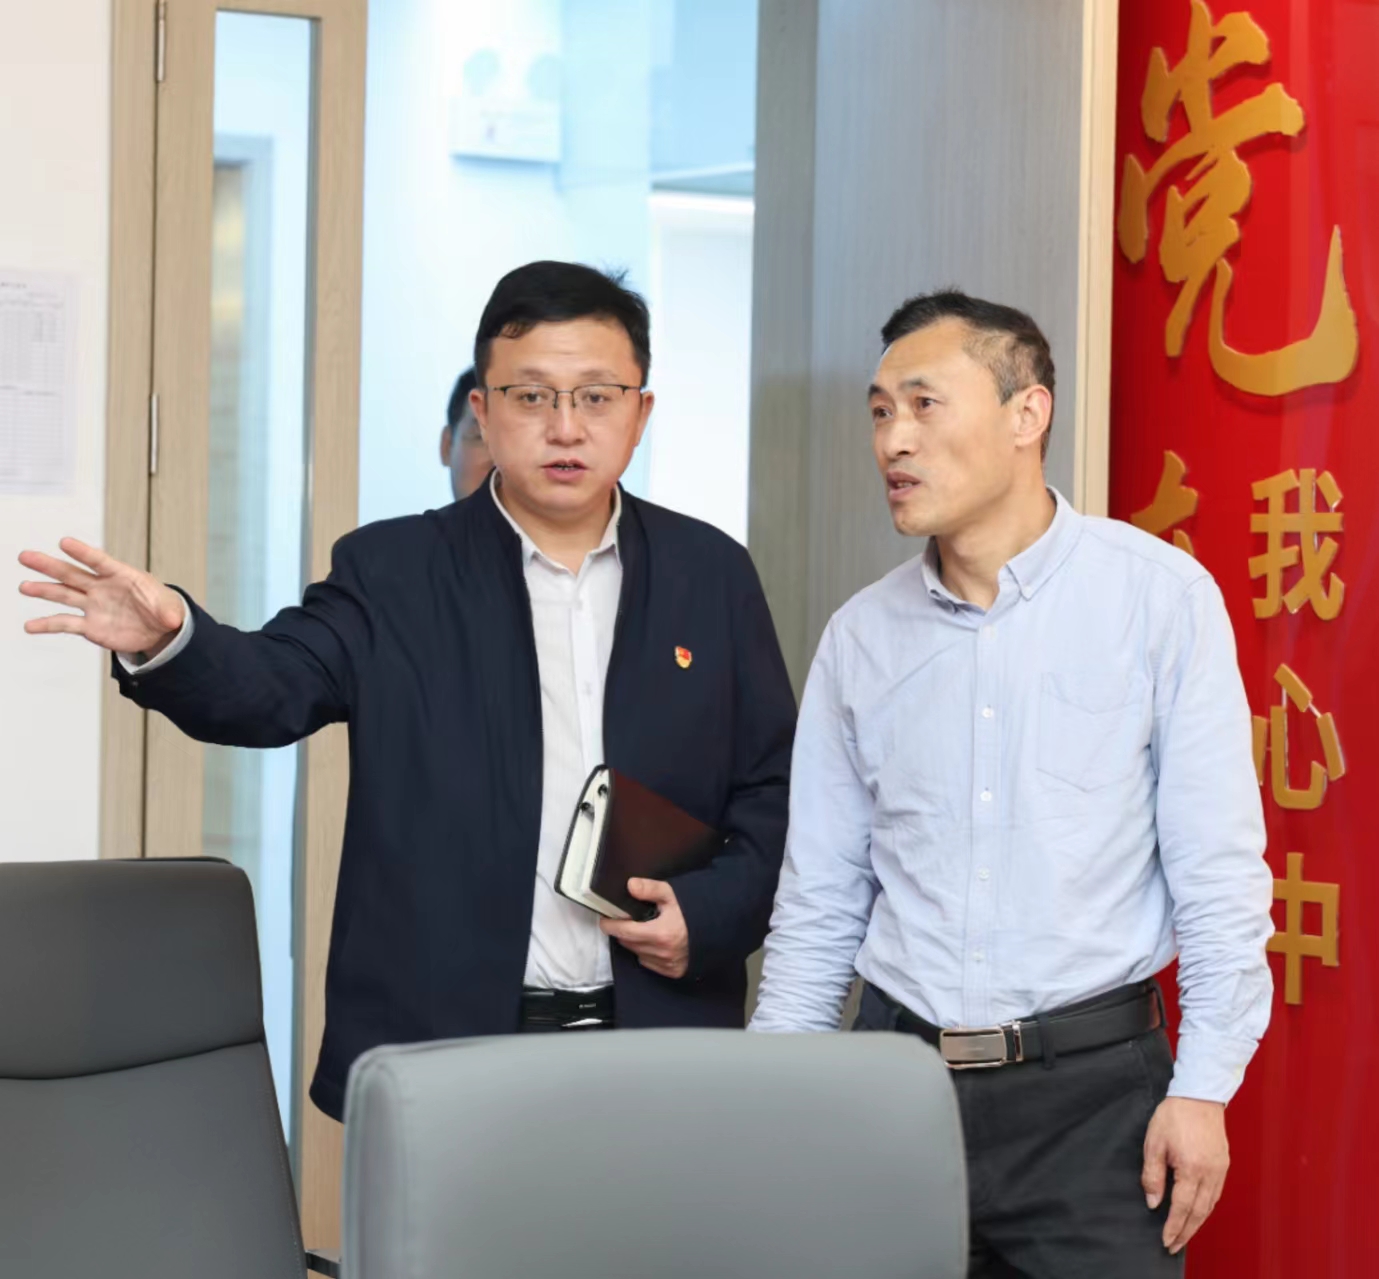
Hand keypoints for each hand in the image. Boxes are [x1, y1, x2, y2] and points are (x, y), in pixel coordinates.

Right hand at [17, 539, 184, 655]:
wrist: (157, 629)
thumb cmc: (161, 608)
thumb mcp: (170, 609)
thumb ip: (169, 612)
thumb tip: (173, 619)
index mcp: (121, 576)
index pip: (99, 561)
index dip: (83, 552)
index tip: (64, 542)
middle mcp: (102, 588)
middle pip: (72, 573)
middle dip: (49, 565)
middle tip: (26, 556)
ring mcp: (93, 606)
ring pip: (64, 595)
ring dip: (43, 591)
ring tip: (24, 587)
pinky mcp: (90, 626)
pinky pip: (65, 624)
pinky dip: (47, 625)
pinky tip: (30, 626)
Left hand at [599, 879, 689, 978]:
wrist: (715, 928)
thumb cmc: (692, 910)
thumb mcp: (672, 894)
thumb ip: (650, 889)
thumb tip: (630, 885)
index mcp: (660, 933)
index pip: (624, 932)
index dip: (610, 925)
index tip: (605, 919)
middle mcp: (662, 952)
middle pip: (628, 943)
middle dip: (623, 931)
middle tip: (626, 920)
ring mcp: (667, 964)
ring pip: (637, 953)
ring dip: (634, 942)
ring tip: (642, 929)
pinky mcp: (672, 971)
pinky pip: (648, 962)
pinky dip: (646, 953)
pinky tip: (654, 942)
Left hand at [1142, 1097, 1229, 1254]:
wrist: (1199, 1096)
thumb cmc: (1173, 1116)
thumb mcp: (1154, 1142)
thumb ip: (1152, 1174)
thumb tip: (1153, 1202)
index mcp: (1191, 1169)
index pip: (1181, 1207)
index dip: (1173, 1226)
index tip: (1166, 1241)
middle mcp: (1210, 1174)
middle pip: (1198, 1212)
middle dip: (1185, 1232)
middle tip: (1174, 1246)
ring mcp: (1219, 1170)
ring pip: (1209, 1206)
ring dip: (1196, 1223)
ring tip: (1184, 1235)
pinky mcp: (1223, 1165)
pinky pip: (1215, 1194)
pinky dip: (1206, 1209)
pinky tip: (1198, 1213)